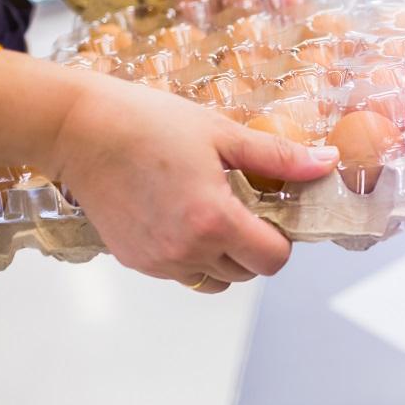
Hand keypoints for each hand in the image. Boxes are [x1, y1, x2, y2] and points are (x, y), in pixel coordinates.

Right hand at [47, 74, 337, 291]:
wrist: (79, 129)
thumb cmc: (146, 124)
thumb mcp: (223, 134)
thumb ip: (278, 157)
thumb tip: (325, 163)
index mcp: (213, 221)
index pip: (273, 260)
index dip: (283, 238)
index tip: (275, 212)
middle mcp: (185, 250)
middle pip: (247, 273)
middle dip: (256, 246)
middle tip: (247, 208)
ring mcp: (157, 260)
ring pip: (214, 280)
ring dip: (226, 257)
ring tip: (215, 214)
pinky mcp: (134, 260)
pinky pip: (181, 273)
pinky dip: (193, 256)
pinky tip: (185, 217)